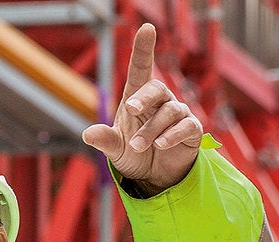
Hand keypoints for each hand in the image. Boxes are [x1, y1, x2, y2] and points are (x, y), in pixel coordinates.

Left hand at [81, 23, 202, 195]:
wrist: (155, 177)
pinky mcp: (191, 130)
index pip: (141, 68)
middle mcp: (160, 102)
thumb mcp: (116, 149)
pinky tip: (160, 145)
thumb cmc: (135, 154)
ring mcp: (177, 114)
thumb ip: (105, 140)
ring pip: (169, 111)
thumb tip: (87, 134)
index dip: (144, 48)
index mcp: (138, 98)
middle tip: (131, 110)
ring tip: (138, 146)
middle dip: (144, 97)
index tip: (147, 28)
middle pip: (156, 88)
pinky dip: (172, 135)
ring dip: (151, 129)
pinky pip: (186, 125)